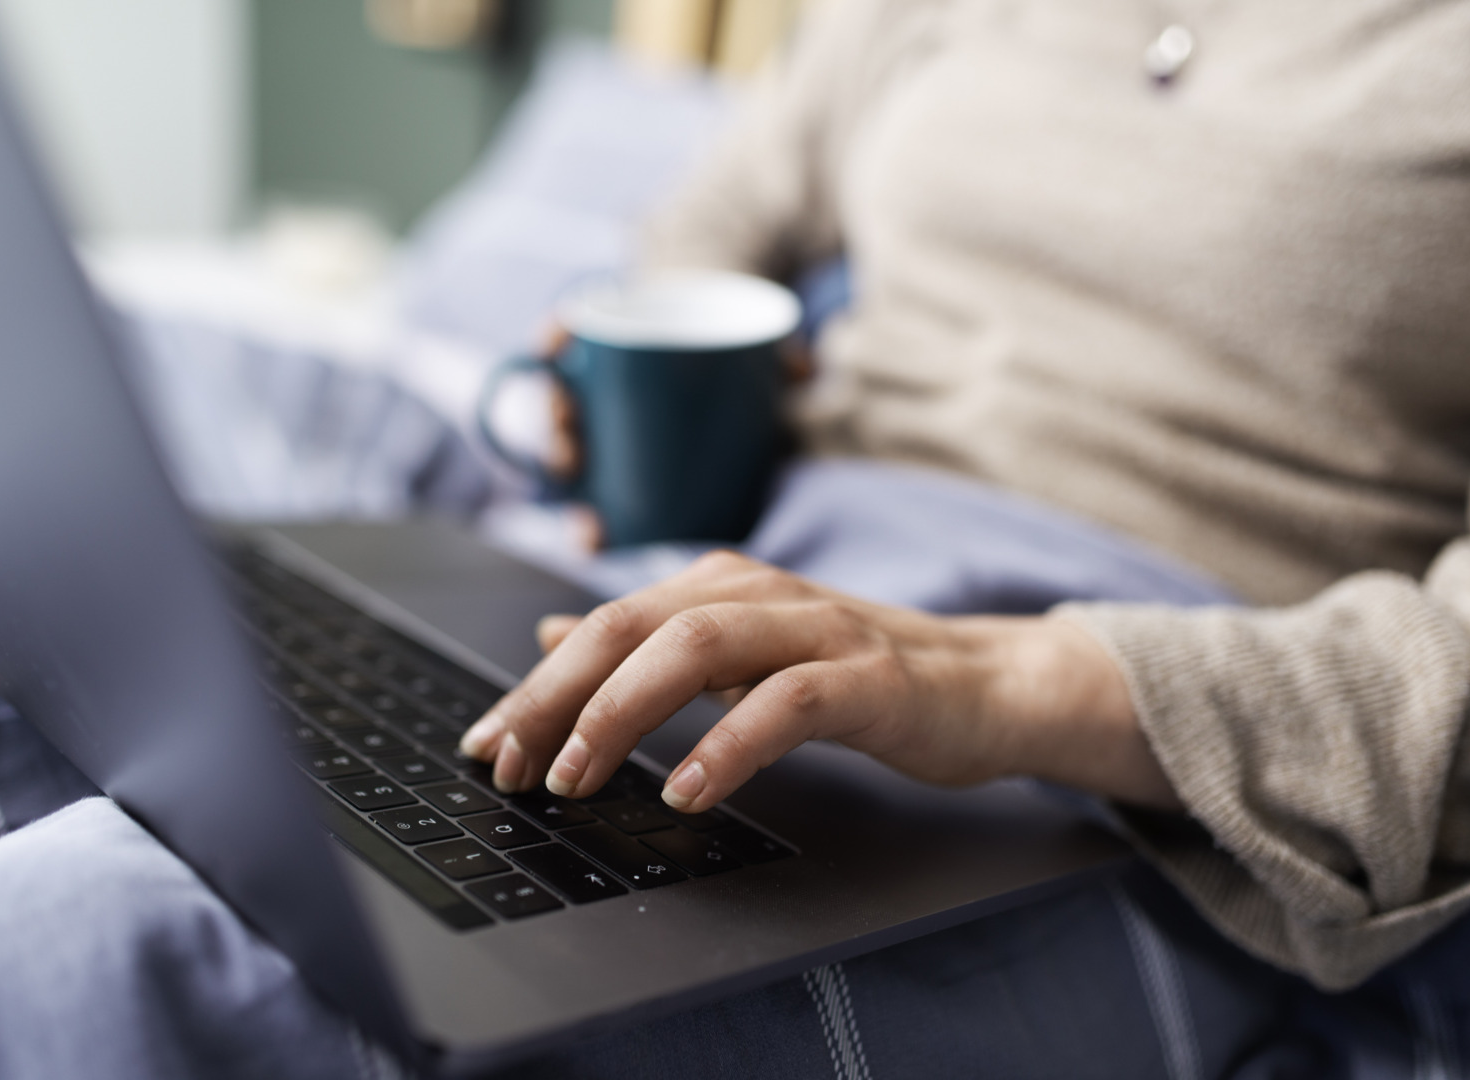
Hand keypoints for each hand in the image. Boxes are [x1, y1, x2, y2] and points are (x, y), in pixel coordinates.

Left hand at [458, 551, 1181, 812]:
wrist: (984, 685)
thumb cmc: (853, 675)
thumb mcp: (738, 654)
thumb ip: (650, 643)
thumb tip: (551, 634)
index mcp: (720, 586)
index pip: (606, 625)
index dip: (536, 685)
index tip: (485, 746)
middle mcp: (759, 592)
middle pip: (633, 627)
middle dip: (556, 696)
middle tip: (508, 765)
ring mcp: (816, 629)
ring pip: (698, 645)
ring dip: (623, 711)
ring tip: (576, 776)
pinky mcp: (869, 677)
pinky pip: (788, 702)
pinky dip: (730, 744)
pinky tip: (689, 790)